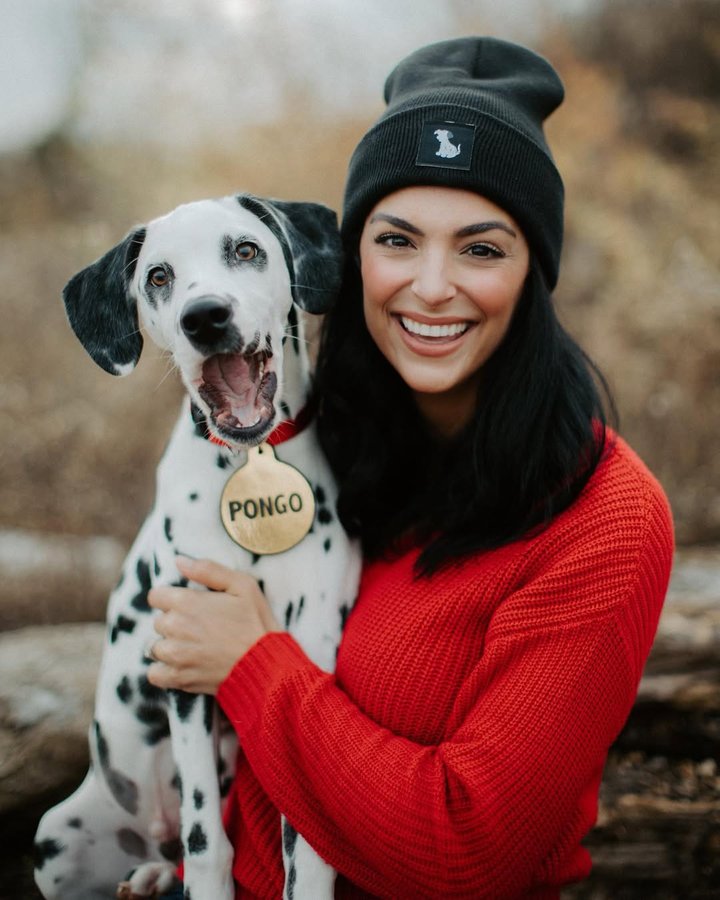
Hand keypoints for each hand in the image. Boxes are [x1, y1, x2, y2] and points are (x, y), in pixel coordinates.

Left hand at [146, 556, 280, 694]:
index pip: (156, 596)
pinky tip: (182, 666)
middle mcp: (174, 627)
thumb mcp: (243, 585)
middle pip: (158, 621)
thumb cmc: (256, 622)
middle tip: (200, 628)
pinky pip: (154, 674)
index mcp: (186, 602)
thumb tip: (179, 561)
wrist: (266, 664)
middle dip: (175, 623)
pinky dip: (164, 671)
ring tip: (193, 648)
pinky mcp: (178, 678)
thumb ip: (209, 570)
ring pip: (155, 647)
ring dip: (169, 647)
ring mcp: (174, 655)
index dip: (171, 599)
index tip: (188, 606)